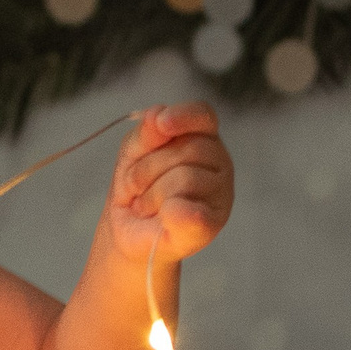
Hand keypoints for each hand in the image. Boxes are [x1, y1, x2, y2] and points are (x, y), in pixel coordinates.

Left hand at [105, 103, 232, 261]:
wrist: (130, 233)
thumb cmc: (136, 191)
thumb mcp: (132, 155)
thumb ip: (145, 134)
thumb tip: (157, 115)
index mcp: (203, 138)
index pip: (202, 115)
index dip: (183, 115)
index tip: (161, 122)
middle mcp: (218, 163)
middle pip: (187, 148)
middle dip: (148, 168)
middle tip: (135, 188)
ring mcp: (220, 194)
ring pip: (186, 177)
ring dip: (152, 194)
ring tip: (145, 205)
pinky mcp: (212, 224)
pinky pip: (191, 212)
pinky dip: (172, 214)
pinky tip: (163, 218)